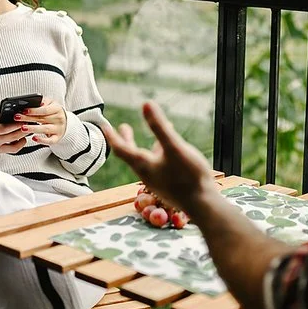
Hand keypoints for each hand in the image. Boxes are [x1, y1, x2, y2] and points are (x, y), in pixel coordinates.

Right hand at [0, 112, 26, 154]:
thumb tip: (11, 114)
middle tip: (31, 123)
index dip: (17, 123)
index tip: (25, 118)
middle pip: (13, 136)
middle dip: (24, 129)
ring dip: (23, 137)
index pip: (6, 128)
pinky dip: (19, 144)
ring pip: (15, 145)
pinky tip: (21, 138)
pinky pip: (12, 150)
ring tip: (27, 130)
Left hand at [13, 99, 67, 144]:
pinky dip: (42, 140)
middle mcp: (59, 119)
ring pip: (45, 129)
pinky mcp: (57, 138)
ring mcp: (58, 129)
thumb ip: (43, 102)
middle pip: (42, 119)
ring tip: (23, 128)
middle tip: (17, 118)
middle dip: (28, 118)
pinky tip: (34, 138)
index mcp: (57, 109)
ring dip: (33, 129)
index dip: (34, 110)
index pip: (45, 110)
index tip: (24, 110)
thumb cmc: (54, 112)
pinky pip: (50, 140)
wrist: (65, 122)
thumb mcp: (50, 103)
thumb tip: (34, 102)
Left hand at [102, 102, 217, 214]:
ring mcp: (159, 181)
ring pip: (148, 160)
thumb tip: (145, 103)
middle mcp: (148, 174)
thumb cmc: (188, 175)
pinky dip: (161, 153)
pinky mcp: (170, 185)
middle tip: (123, 127)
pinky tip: (173, 149)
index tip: (104, 126)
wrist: (203, 205)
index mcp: (143, 165)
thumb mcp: (174, 147)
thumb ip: (159, 126)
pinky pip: (161, 165)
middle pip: (132, 155)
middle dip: (127, 140)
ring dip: (148, 145)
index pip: (121, 149)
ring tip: (155, 133)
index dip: (112, 136)